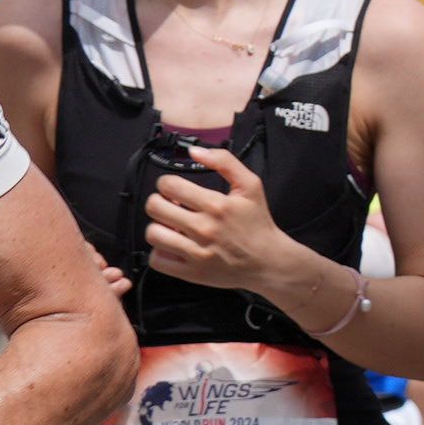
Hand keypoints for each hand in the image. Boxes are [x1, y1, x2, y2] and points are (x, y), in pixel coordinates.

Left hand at [142, 153, 302, 303]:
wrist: (270, 262)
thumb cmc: (258, 223)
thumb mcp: (251, 186)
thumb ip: (225, 162)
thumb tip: (194, 152)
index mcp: (217, 205)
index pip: (168, 185)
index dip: (168, 185)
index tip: (177, 192)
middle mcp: (205, 228)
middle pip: (154, 207)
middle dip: (160, 204)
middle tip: (173, 209)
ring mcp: (197, 253)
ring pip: (153, 233)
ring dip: (160, 228)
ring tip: (173, 229)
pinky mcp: (191, 273)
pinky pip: (157, 260)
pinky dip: (161, 252)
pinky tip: (175, 247)